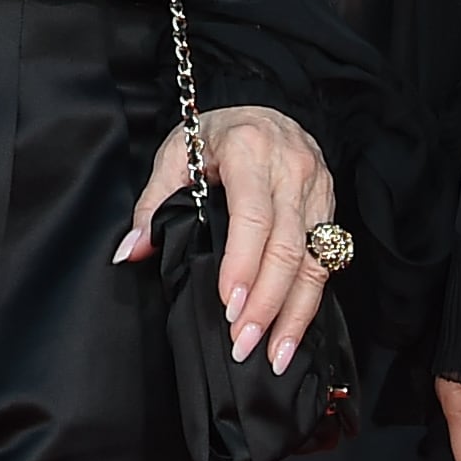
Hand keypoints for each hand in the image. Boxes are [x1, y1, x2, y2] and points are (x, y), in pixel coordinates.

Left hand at [111, 104, 343, 377]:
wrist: (262, 103)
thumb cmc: (213, 133)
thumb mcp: (174, 153)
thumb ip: (152, 204)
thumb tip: (130, 252)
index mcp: (250, 151)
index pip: (253, 216)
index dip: (243, 265)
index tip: (229, 307)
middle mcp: (292, 169)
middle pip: (287, 247)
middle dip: (267, 303)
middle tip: (243, 344)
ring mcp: (318, 189)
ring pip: (314, 262)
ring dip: (294, 314)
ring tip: (274, 357)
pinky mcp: (330, 208)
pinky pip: (325, 263)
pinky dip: (309, 303)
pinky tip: (293, 334)